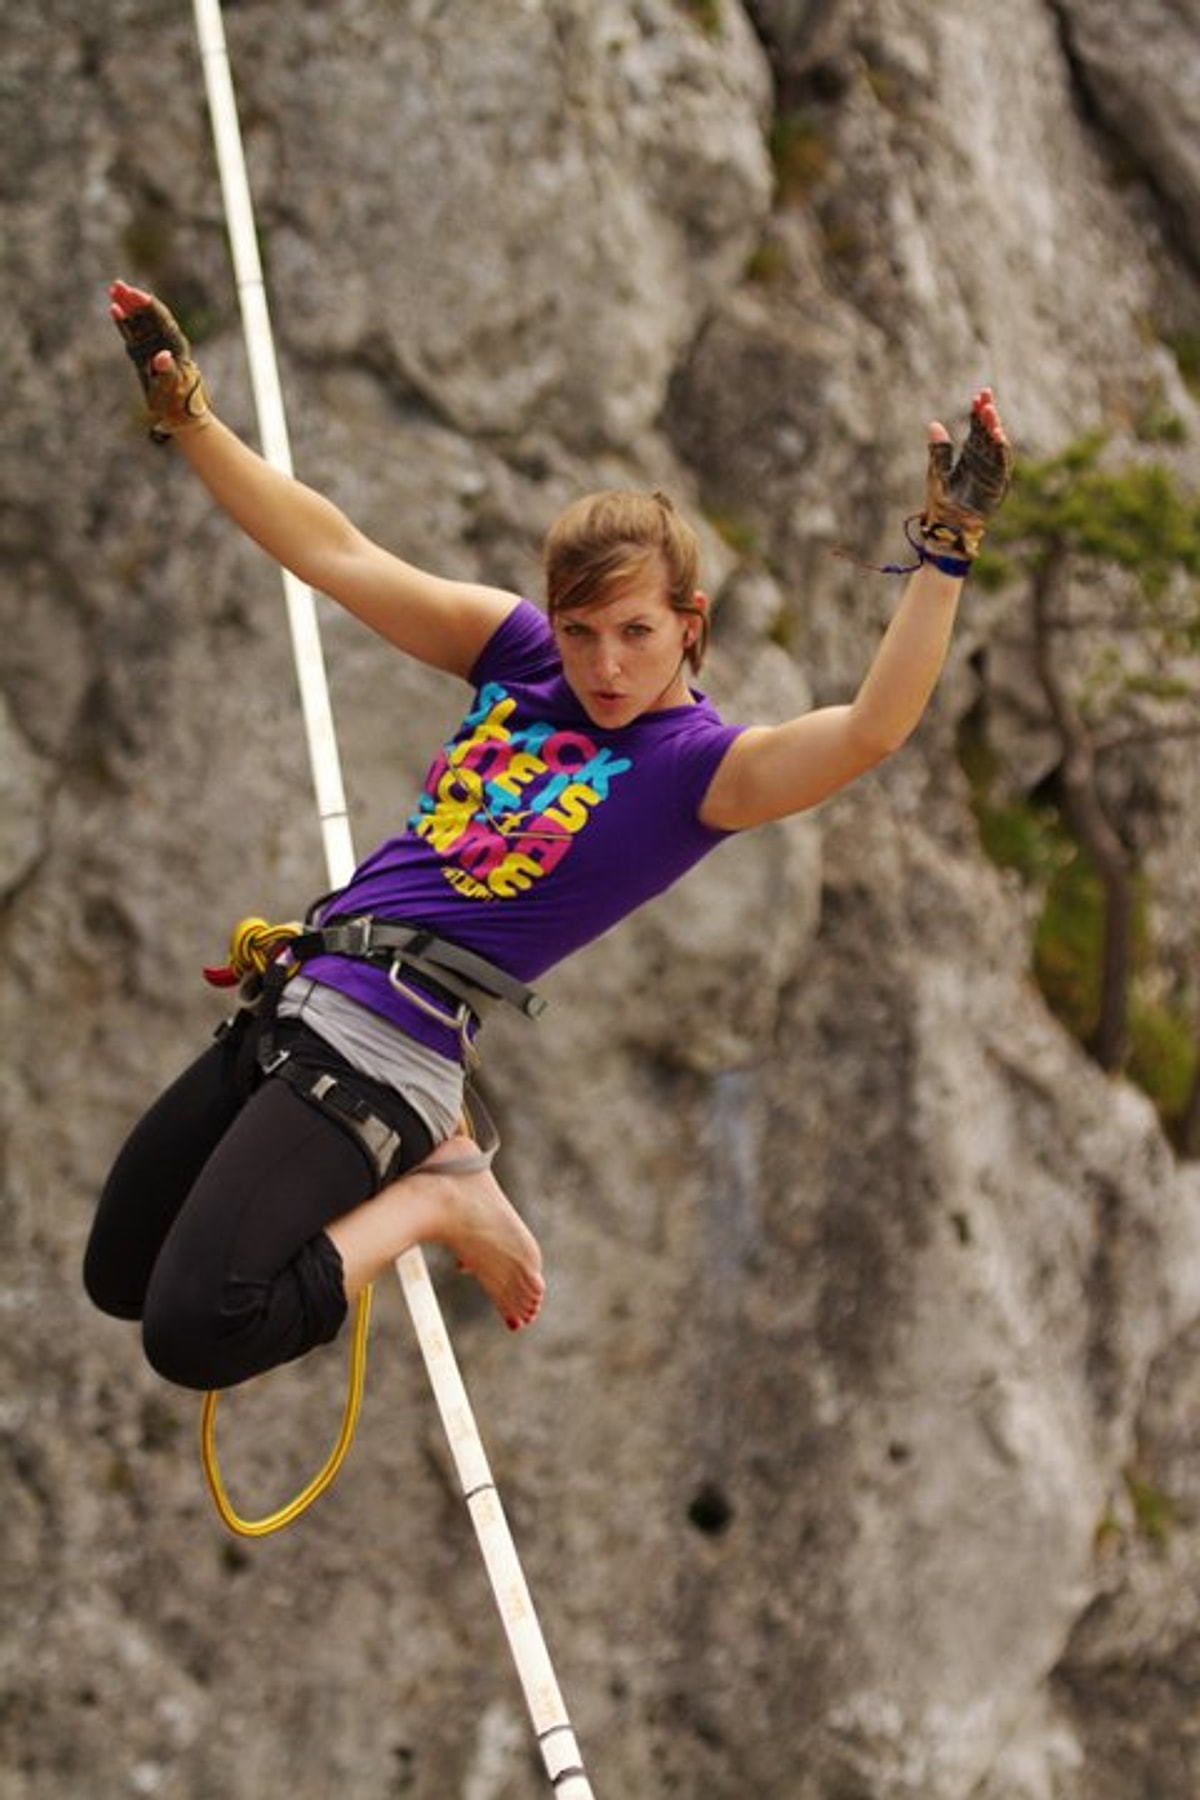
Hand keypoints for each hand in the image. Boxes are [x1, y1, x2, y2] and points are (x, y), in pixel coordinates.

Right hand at [110, 279, 212, 442]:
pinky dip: (124, 322)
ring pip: (140, 321)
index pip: (161, 319)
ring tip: (114, 289)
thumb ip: (167, 372)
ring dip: (128, 305)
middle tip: (118, 284)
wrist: (180, 414)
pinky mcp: (144, 355)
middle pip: (149, 315)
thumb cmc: (179, 402)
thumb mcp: (173, 388)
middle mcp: (166, 343)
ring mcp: (154, 347)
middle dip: (134, 299)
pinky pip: (133, 334)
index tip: (135, 294)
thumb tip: (161, 357)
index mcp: (176, 347)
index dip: (148, 305)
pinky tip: (115, 309)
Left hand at [921, 387, 1012, 563]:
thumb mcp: (938, 473)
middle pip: (989, 432)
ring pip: (997, 444)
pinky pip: (1003, 464)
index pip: (977, 427)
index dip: (978, 411)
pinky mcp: (997, 485)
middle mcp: (983, 460)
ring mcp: (991, 471)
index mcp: (969, 455)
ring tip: (990, 412)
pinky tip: (998, 435)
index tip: (978, 395)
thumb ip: (940, 450)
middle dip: (988, 414)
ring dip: (995, 428)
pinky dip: (1002, 450)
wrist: (947, 530)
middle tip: (985, 397)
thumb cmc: (941, 504)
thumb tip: (934, 423)